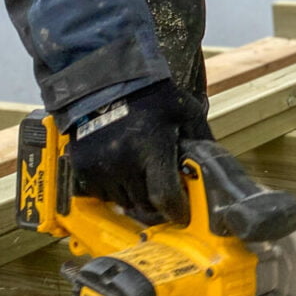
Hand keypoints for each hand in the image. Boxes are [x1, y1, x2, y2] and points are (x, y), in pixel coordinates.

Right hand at [65, 79, 212, 224]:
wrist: (106, 82)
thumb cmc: (151, 95)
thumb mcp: (186, 110)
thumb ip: (201, 139)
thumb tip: (214, 167)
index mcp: (151, 147)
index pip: (164, 196)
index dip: (176, 210)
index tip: (182, 213)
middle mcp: (123, 160)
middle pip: (144, 205)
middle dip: (158, 204)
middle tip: (164, 192)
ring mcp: (99, 166)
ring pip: (123, 202)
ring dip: (135, 196)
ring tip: (142, 173)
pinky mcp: (81, 167)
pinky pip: (101, 195)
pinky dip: (113, 189)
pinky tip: (121, 169)